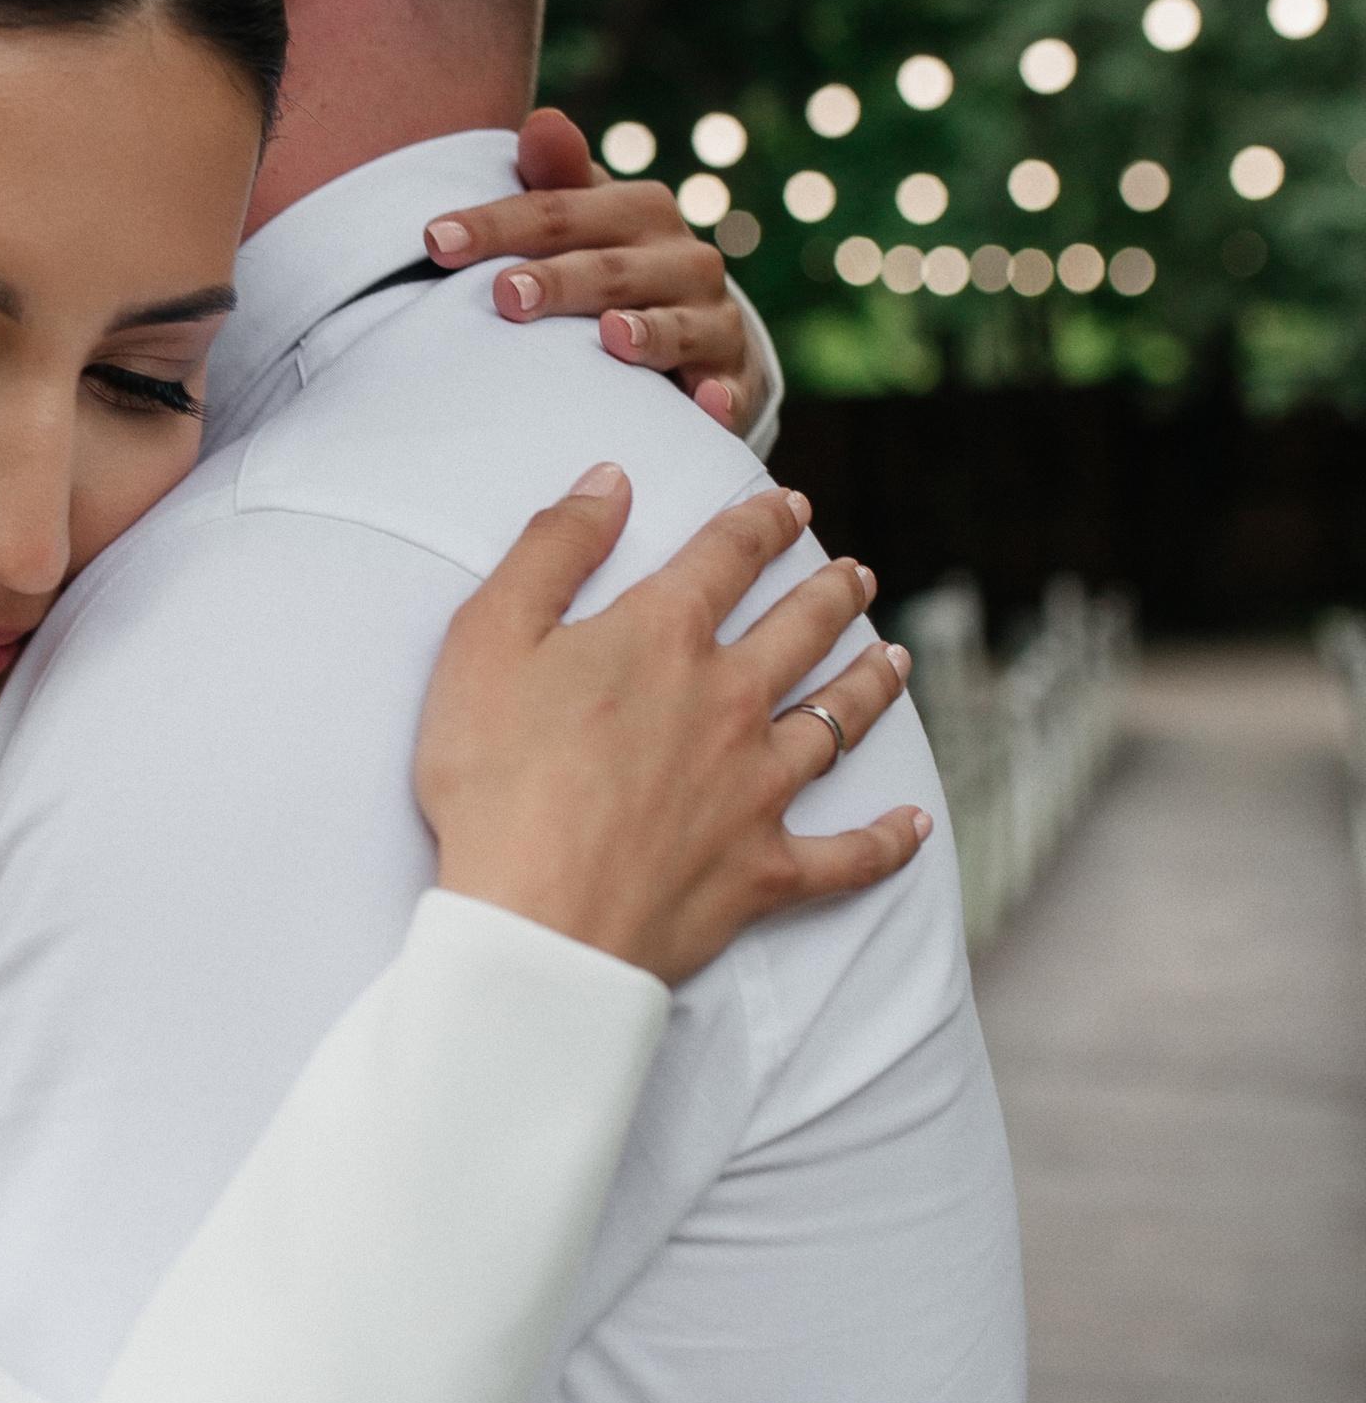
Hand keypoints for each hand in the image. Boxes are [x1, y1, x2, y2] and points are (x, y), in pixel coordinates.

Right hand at [413, 470, 927, 987]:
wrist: (534, 921)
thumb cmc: (493, 782)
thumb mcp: (488, 638)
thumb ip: (551, 549)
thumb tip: (609, 481)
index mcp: (664, 636)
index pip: (728, 555)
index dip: (763, 523)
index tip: (790, 507)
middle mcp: (730, 700)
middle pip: (802, 629)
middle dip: (832, 592)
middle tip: (854, 575)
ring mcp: (757, 787)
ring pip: (839, 720)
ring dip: (870, 683)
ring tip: (891, 658)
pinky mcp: (766, 869)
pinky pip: (850, 855)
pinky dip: (888, 840)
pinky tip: (915, 823)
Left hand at [423, 107, 755, 433]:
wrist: (701, 330)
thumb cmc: (615, 264)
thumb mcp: (586, 220)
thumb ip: (556, 179)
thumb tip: (542, 121)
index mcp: (638, 211)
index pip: (558, 212)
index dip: (497, 225)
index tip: (434, 240)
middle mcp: (683, 259)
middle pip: (610, 268)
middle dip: (559, 281)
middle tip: (503, 296)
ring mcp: (712, 319)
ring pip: (674, 326)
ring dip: (646, 333)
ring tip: (611, 336)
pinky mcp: (732, 380)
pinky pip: (730, 391)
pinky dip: (721, 397)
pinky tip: (705, 404)